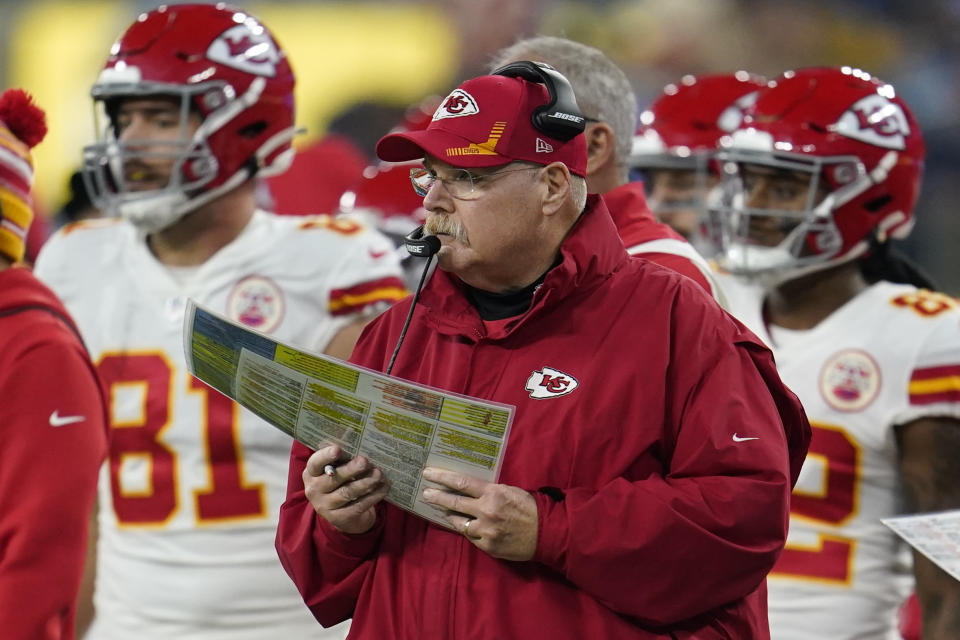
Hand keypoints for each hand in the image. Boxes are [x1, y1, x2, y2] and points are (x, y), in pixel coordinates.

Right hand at [303, 445, 388, 534]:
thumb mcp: (336, 470)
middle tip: (365, 461)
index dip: (326, 456)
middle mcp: (314, 490)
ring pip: (347, 492)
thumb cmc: (341, 482)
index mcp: (311, 473)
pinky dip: (373, 496)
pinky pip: (358, 505)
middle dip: (351, 469)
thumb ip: (342, 459)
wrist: (344, 514)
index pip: (315, 463)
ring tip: (378, 474)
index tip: (338, 449)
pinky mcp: (339, 518)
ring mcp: (325, 506)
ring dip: (365, 482)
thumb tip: (360, 445)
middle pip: (334, 478)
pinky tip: (383, 487)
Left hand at [420, 467, 537, 560]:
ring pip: (459, 522)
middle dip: (437, 497)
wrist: (547, 532)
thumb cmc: (530, 508)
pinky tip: (463, 525)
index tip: (428, 473)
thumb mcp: (510, 491)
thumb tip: (469, 489)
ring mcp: (486, 530)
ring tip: (443, 510)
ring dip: (450, 515)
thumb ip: (490, 491)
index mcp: (493, 493)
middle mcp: (486, 511)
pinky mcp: (488, 546)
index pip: (461, 482)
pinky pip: (471, 536)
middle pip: (454, 502)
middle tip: (425, 493)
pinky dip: (467, 529)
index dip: (442, 477)